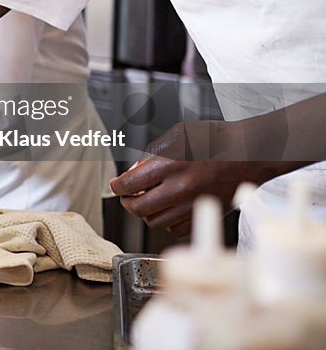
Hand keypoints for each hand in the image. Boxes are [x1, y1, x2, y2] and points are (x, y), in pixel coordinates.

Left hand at [108, 120, 293, 236]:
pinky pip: (176, 230)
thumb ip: (150, 156)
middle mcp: (181, 187)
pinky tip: (169, 209)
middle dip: (127, 202)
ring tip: (148, 201)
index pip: (129, 184)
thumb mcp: (176, 136)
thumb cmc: (215, 141)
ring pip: (155, 222)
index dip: (117, 186)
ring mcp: (193, 205)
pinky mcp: (204, 215)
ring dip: (147, 213)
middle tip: (128, 195)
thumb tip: (132, 173)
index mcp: (171, 164)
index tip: (116, 185)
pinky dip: (167, 222)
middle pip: (139, 208)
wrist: (250, 155)